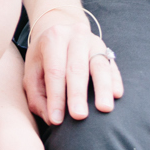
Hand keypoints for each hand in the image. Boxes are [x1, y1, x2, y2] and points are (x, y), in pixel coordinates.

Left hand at [23, 6, 123, 124]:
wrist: (61, 30)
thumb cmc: (44, 58)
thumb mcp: (32, 72)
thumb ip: (37, 96)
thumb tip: (51, 120)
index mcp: (53, 39)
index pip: (54, 71)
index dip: (55, 96)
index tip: (56, 120)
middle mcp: (75, 36)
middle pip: (77, 68)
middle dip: (77, 94)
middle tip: (79, 116)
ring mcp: (94, 42)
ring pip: (100, 66)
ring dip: (102, 88)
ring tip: (104, 108)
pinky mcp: (108, 50)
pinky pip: (113, 67)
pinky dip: (115, 81)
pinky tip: (116, 95)